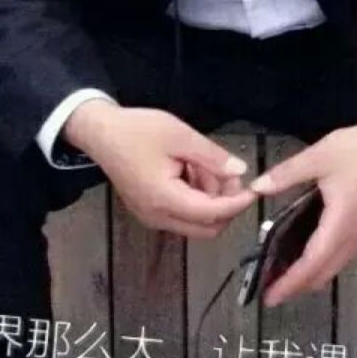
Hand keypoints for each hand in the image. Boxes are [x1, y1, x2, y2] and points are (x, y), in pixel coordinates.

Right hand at [64, 101, 256, 238]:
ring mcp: (153, 217)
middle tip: (229, 173)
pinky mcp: (151, 211)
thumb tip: (240, 171)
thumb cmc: (138, 131)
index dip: (237, 204)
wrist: (100, 132)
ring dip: (210, 197)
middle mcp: (158, 217)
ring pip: (196, 221)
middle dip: (226, 204)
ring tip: (204, 162)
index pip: (212, 214)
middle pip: (207, 227)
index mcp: (165, 200)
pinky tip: (192, 168)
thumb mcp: (180, 136)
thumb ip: (213, 157)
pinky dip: (196, 196)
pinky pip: (183, 213)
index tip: (256, 189)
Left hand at [248, 119, 356, 306]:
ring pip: (336, 267)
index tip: (270, 296)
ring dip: (312, 276)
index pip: (313, 263)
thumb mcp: (318, 155)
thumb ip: (286, 174)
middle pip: (325, 272)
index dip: (291, 282)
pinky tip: (311, 254)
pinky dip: (325, 264)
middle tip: (271, 291)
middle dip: (298, 286)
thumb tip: (256, 187)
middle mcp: (354, 236)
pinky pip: (344, 256)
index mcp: (341, 221)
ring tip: (286, 275)